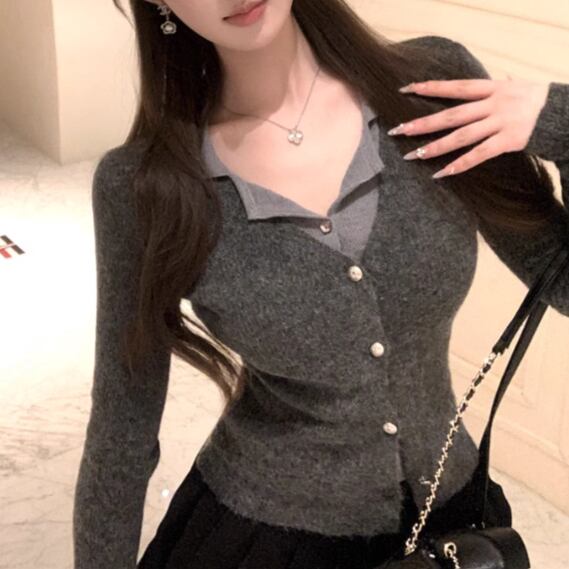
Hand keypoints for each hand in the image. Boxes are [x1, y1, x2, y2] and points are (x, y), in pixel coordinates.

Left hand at [387, 78, 550, 178]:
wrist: (564, 113)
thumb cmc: (538, 100)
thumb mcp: (517, 86)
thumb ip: (499, 87)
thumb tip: (492, 79)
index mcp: (493, 88)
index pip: (455, 87)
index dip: (431, 87)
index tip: (406, 89)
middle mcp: (493, 104)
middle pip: (451, 115)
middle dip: (423, 123)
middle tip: (398, 130)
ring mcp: (500, 123)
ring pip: (460, 136)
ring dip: (435, 147)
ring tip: (414, 155)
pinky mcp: (508, 141)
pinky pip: (478, 155)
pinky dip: (459, 165)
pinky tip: (441, 174)